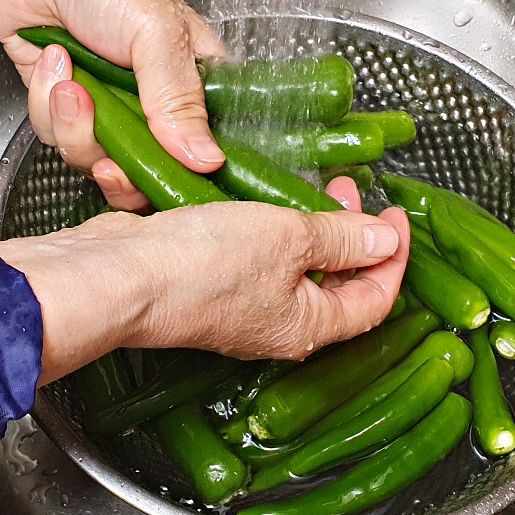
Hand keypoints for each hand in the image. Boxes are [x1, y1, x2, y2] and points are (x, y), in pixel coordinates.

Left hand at [0, 0, 222, 209]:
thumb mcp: (157, 33)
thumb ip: (179, 100)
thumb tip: (206, 160)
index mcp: (195, 84)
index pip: (207, 148)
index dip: (187, 172)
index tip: (165, 174)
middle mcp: (156, 105)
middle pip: (151, 172)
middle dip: (122, 167)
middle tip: (110, 158)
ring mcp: (111, 111)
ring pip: (99, 161)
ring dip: (77, 128)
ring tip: (71, 83)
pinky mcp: (67, 110)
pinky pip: (59, 140)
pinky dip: (48, 108)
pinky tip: (54, 66)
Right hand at [0, 186, 409, 384]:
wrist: (119, 276)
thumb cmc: (203, 266)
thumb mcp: (289, 240)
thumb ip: (341, 239)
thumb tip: (384, 241)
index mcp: (309, 326)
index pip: (375, 299)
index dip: (394, 257)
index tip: (396, 216)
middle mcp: (279, 325)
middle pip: (338, 285)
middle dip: (354, 237)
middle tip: (353, 191)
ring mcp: (245, 308)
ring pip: (299, 270)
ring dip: (315, 230)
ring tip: (316, 188)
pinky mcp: (214, 286)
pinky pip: (262, 261)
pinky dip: (277, 232)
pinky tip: (270, 201)